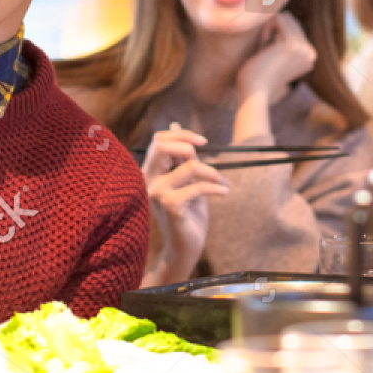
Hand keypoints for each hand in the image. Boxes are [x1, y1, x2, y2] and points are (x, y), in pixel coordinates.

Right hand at [140, 123, 229, 285]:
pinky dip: (217, 188)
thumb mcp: (185, 180)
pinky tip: (224, 193)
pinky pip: (198, 187)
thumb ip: (180, 157)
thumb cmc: (188, 214)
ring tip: (224, 184)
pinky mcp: (171, 206)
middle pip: (162, 146)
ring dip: (214, 173)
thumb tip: (175, 125)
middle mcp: (148, 181)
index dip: (181, 134)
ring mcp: (157, 193)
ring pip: (190, 166)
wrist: (185, 247)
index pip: (158, 140)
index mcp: (150, 172)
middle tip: (209, 156)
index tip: (203, 142)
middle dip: (190, 145)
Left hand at [235, 12, 315, 104]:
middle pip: (292, 21)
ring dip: (269, 27)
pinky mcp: (291, 43)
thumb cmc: (258, 77)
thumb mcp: (274, 56)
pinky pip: (278, 18)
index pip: (296, 29)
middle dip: (274, 28)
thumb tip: (283, 14)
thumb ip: (281, 39)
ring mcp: (303, 48)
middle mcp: (310, 53)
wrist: (255, 93)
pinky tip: (261, 43)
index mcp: (309, 57)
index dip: (277, 33)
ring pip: (286, 18)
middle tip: (262, 45)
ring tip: (262, 45)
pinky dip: (266, 26)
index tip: (266, 48)